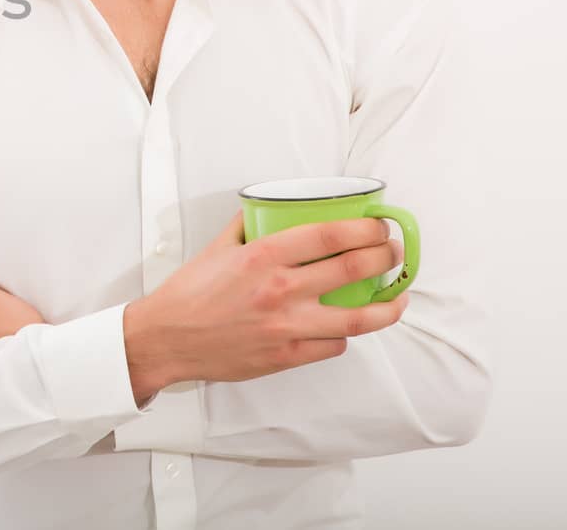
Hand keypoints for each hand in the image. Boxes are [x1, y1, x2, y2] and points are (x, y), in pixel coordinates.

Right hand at [122, 210, 408, 404]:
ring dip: (387, 305)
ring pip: (358, 317)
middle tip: (392, 251)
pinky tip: (347, 324)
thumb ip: (247, 228)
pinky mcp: (286, 356)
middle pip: (354, 269)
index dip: (365, 228)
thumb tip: (270, 210)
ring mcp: (287, 326)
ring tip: (398, 295)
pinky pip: (333, 344)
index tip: (378, 225)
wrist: (168, 338)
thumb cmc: (189, 292)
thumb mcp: (217, 248)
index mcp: (263, 256)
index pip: (330, 235)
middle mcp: (280, 290)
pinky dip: (345, 333)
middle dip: (385, 256)